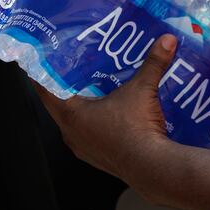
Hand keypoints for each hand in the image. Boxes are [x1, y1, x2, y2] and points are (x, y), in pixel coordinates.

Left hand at [34, 34, 177, 179]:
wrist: (153, 168)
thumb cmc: (138, 130)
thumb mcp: (143, 90)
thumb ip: (153, 62)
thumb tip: (166, 41)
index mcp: (71, 115)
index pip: (45, 89)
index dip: (43, 72)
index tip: (43, 59)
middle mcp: (71, 133)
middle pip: (56, 105)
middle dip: (63, 87)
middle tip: (70, 69)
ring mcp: (83, 148)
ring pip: (71, 122)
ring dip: (77, 108)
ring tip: (88, 91)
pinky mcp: (96, 158)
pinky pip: (86, 136)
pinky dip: (90, 124)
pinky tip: (105, 116)